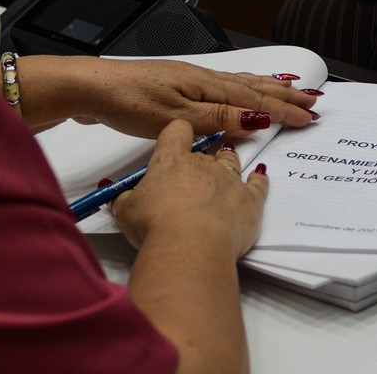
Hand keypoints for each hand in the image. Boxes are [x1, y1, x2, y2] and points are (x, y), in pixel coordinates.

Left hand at [69, 58, 317, 137]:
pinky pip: (224, 87)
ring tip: (290, 87)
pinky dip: (243, 88)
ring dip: (267, 88)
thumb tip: (256, 118)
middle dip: (285, 95)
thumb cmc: (128, 102)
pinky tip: (241, 92)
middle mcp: (203, 80)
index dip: (283, 110)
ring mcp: (191, 82)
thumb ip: (217, 119)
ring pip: (240, 84)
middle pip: (253, 87)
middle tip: (313, 101)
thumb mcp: (176, 118)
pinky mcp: (179, 89)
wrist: (92, 89)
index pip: (254, 100)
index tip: (309, 118)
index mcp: (206, 87)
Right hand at [111, 119, 267, 257]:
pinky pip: (259, 184)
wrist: (191, 246)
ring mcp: (230, 180)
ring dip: (229, 164)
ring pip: (232, 162)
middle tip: (195, 178)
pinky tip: (259, 178)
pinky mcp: (251, 201)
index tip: (178, 141)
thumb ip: (124, 199)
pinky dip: (259, 181)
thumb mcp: (126, 212)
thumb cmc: (155, 226)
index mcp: (172, 161)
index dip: (178, 134)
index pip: (177, 131)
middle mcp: (204, 164)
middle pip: (206, 151)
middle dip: (202, 161)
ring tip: (226, 171)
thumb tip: (116, 195)